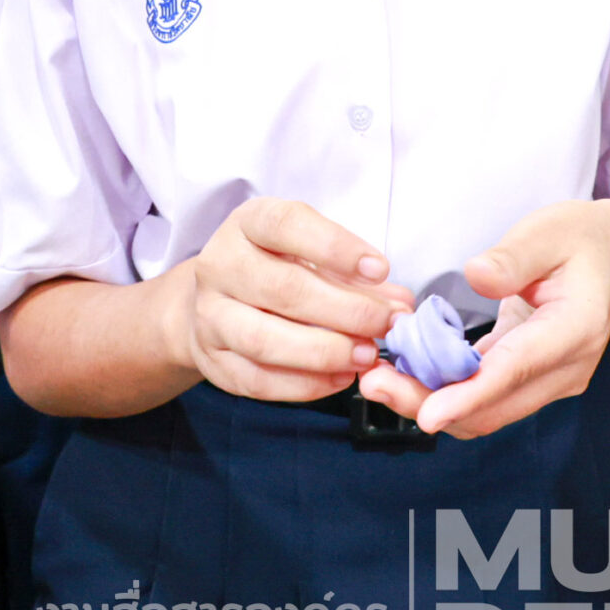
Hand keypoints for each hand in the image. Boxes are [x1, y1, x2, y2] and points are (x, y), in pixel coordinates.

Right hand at [168, 198, 409, 401]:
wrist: (214, 299)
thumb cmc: (275, 267)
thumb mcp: (309, 251)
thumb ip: (353, 274)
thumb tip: (399, 304)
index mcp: (247, 224)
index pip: (286, 226)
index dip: (335, 247)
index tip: (380, 269)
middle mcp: (220, 265)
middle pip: (282, 289)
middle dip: (345, 310)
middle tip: (386, 323)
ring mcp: (209, 315)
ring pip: (264, 340)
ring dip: (323, 352)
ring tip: (366, 355)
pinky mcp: (212, 360)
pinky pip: (257, 380)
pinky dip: (304, 384)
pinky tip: (340, 377)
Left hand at [359, 199, 609, 439]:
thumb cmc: (579, 239)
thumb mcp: (548, 231)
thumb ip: (514, 256)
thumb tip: (476, 275)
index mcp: (575, 328)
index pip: (517, 370)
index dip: (469, 394)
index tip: (428, 414)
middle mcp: (566, 367)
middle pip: (493, 405)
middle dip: (430, 402)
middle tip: (373, 382)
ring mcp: (551, 381)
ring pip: (485, 412)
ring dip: (430, 403)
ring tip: (378, 380)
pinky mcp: (531, 381)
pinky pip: (485, 399)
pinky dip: (445, 393)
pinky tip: (406, 373)